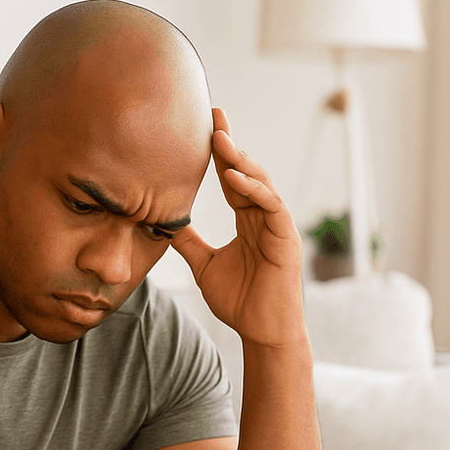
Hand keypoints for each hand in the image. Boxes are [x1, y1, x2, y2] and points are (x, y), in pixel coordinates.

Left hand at [170, 107, 305, 348]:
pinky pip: (271, 204)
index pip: (232, 178)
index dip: (219, 153)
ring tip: (219, 139)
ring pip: (260, 182)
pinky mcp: (286, 238)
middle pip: (246, 171)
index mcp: (247, 220)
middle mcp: (263, 217)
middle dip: (230, 143)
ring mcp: (277, 226)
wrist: (261, 333)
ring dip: (240, 159)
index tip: (204, 126)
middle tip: (213, 116)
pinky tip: (232, 176)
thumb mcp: (204, 266)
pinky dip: (253, 188)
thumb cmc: (239, 302)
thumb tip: (163, 223)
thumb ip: (188, 242)